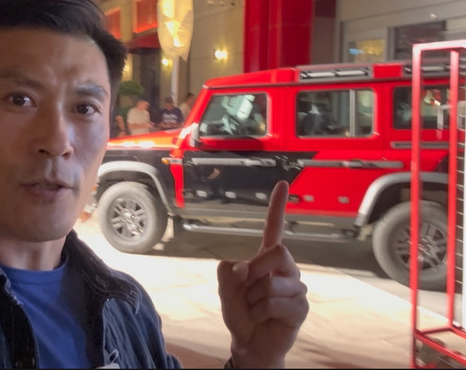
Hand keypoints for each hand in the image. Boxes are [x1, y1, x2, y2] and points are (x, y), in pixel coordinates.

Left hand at [217, 181, 308, 367]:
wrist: (250, 343)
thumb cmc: (241, 313)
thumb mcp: (226, 292)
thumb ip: (228, 274)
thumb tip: (244, 267)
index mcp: (266, 259)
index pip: (275, 228)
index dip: (277, 206)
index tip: (282, 183)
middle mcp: (285, 268)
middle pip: (278, 252)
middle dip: (257, 269)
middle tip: (248, 288)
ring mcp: (295, 287)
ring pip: (272, 283)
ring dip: (254, 300)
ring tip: (256, 309)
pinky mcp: (301, 306)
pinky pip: (277, 303)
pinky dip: (262, 312)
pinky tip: (265, 318)